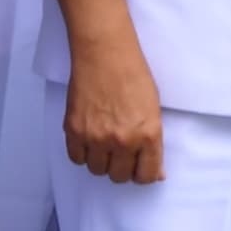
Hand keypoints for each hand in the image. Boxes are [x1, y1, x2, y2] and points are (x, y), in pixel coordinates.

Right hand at [63, 25, 164, 184]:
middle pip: (119, 177)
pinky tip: (88, 139)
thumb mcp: (153, 109)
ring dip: (101, 161)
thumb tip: (156, 172)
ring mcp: (96, 137)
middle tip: (120, 152)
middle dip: (121, 168)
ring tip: (103, 142)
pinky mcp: (74, 130)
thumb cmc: (132, 75)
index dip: (143, 174)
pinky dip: (82, 153)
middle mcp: (122, 140)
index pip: (146, 176)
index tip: (139, 167)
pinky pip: (77, 158)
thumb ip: (153, 143)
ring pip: (97, 170)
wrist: (104, 54)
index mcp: (148, 134)